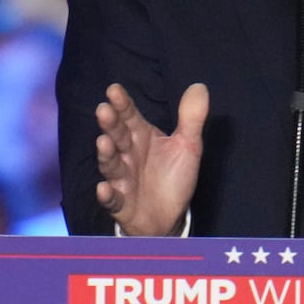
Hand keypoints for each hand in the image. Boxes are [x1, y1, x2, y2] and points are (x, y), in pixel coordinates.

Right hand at [95, 82, 207, 235]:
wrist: (170, 216)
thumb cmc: (173, 176)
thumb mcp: (188, 145)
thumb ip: (191, 117)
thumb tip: (199, 86)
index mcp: (141, 137)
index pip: (130, 117)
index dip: (123, 104)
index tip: (114, 89)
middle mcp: (128, 155)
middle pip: (118, 136)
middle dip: (110, 124)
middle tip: (103, 110)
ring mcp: (122, 179)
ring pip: (111, 165)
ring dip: (106, 154)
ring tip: (103, 142)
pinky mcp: (122, 203)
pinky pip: (113, 199)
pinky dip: (107, 195)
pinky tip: (104, 189)